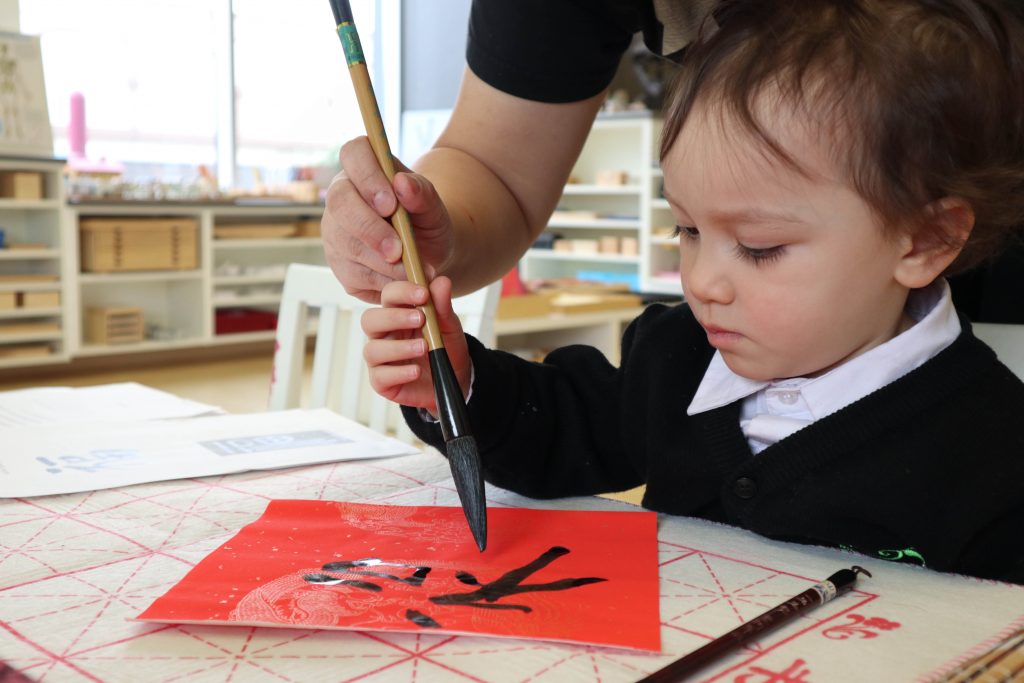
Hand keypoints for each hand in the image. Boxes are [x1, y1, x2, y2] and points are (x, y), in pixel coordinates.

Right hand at [322, 136, 454, 302]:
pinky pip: (353, 275)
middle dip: (370, 228)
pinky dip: (382, 281)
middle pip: (340, 203)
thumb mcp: (435, 207)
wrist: (430, 254)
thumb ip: (423, 193)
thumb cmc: (428, 222)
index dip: (367, 176)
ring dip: (380, 261)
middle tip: (398, 249)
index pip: (353, 153)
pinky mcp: (340, 265)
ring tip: (412, 269)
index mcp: (363, 170)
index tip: (391, 203)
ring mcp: (335, 232)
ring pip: (345, 244)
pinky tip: (402, 280)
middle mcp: (342, 198)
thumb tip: (402, 183)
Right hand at [361, 276, 471, 413]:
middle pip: (369, 320)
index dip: (402, 292)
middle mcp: (384, 334)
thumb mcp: (449, 326)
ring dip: (399, 347)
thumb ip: (443, 306)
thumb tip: (442, 281)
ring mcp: (381, 359)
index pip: (388, 296)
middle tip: (420, 320)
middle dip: (393, 318)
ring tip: (423, 348)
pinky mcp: (382, 381)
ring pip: (372, 349)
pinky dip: (399, 373)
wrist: (455, 379)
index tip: (423, 294)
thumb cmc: (446, 348)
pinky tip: (416, 371)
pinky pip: (380, 376)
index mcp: (397, 314)